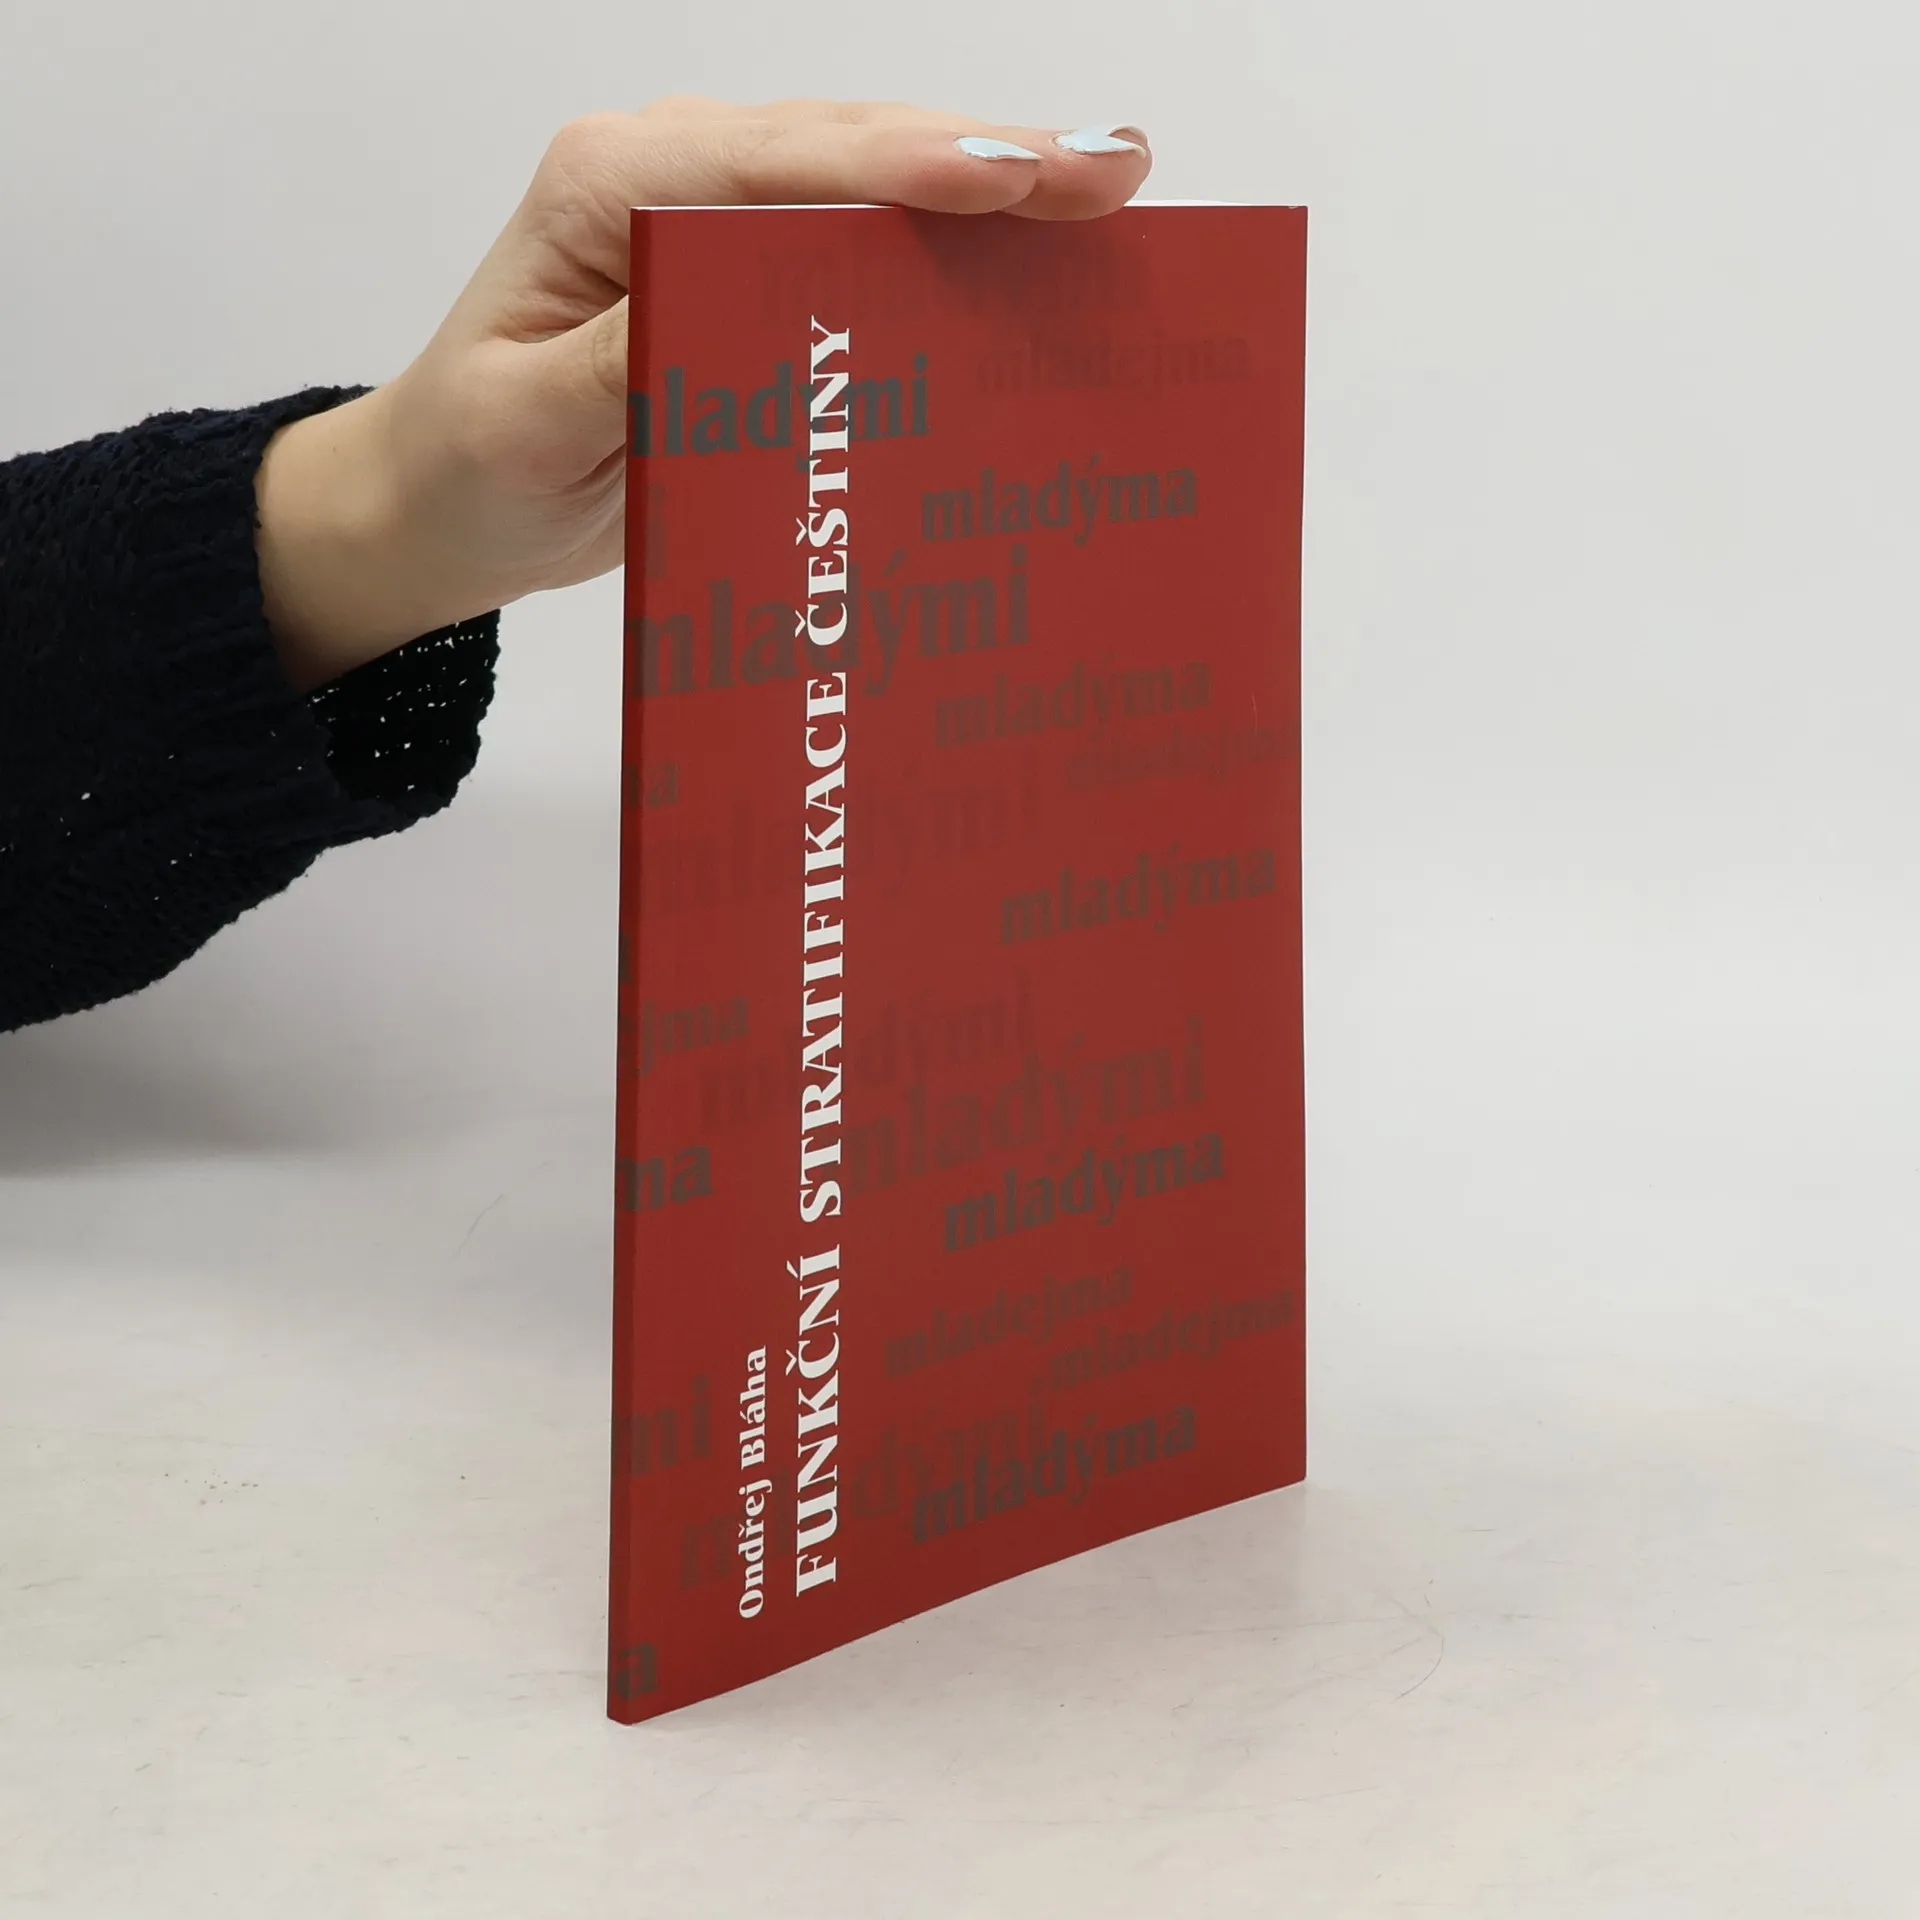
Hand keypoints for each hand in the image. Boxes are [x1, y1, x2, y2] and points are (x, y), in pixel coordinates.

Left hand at [256, 97, 1151, 691]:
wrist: (441, 501)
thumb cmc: (471, 465)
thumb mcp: (526, 429)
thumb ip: (621, 367)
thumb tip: (737, 311)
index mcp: (608, 187)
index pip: (781, 160)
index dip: (908, 167)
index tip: (1017, 178)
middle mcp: (667, 176)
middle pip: (850, 147)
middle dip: (989, 159)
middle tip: (1114, 172)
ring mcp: (712, 218)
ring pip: (870, 178)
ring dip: (989, 189)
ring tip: (1106, 191)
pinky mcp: (744, 273)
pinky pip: (860, 239)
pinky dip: (950, 245)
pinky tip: (1031, 255)